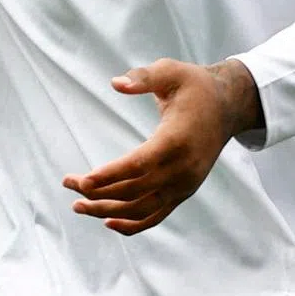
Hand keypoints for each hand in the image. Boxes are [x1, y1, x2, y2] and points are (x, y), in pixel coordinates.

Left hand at [60, 58, 263, 235]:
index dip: (111, 175)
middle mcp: (183, 169)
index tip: (83, 181)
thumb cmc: (194, 86)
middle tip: (67, 183)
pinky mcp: (184, 191)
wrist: (227, 107)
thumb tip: (116, 83)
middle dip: (99, 192)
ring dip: (109, 211)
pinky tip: (109, 221)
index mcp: (177, 140)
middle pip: (136, 191)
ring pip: (143, 209)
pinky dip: (134, 224)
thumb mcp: (170, 71)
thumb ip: (143, 77)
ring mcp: (185, 185)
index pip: (140, 165)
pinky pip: (157, 215)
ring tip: (78, 206)